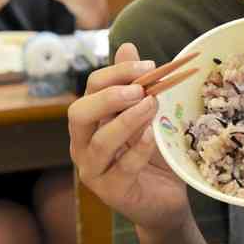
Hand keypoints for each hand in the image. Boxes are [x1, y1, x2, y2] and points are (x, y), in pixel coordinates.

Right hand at [68, 43, 191, 233]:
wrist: (165, 198)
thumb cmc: (152, 153)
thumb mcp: (147, 114)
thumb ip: (136, 84)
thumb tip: (128, 46)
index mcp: (90, 120)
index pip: (92, 88)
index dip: (118, 73)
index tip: (150, 66)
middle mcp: (83, 144)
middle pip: (79, 113)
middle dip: (108, 97)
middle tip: (140, 89)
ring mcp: (93, 170)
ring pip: (98, 143)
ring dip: (126, 121)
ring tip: (151, 106)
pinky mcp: (111, 192)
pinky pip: (121, 168)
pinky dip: (138, 150)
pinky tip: (153, 136)